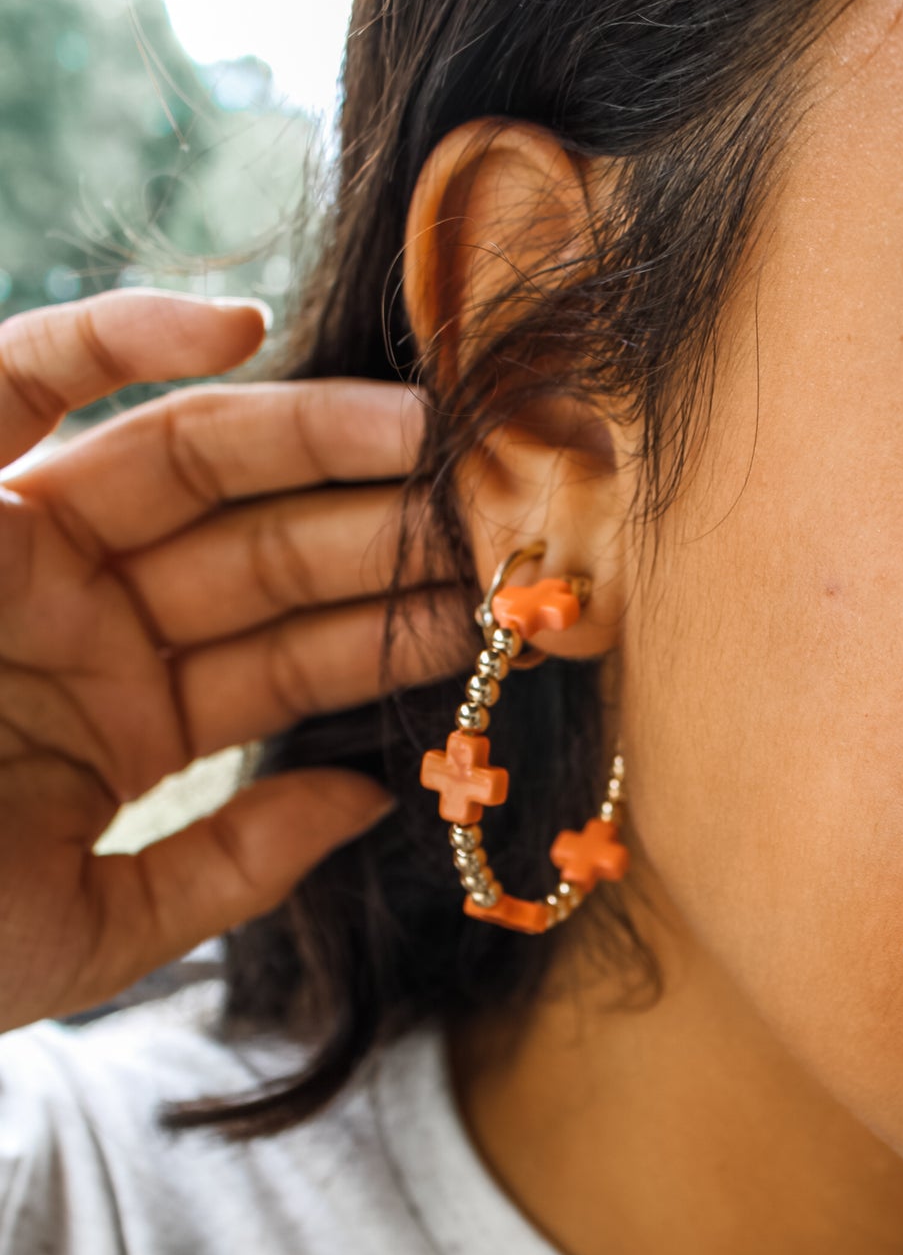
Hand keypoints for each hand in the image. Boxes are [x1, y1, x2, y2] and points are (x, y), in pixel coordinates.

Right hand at [0, 289, 471, 1032]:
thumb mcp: (94, 926)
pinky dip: (123, 333)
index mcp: (122, 725)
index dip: (391, 634)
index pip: (286, 662)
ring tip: (437, 429)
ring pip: (188, 460)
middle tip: (502, 507)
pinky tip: (243, 329)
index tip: (502, 613)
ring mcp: (21, 548)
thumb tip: (372, 802)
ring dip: (313, 436)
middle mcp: (84, 625)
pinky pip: (32, 369)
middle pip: (263, 554)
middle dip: (380, 531)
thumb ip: (232, 866)